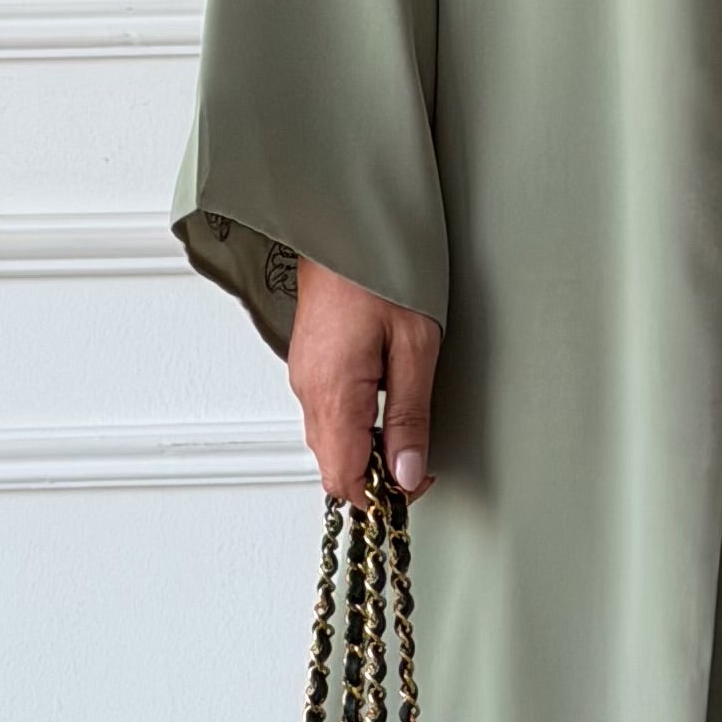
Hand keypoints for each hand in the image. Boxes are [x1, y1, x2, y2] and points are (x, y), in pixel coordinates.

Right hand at [287, 255, 441, 502]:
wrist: (342, 225)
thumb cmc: (379, 272)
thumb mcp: (415, 346)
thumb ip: (410, 416)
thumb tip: (407, 472)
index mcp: (334, 394)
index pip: (347, 479)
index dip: (383, 495)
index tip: (417, 481)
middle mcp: (309, 393)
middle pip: (333, 468)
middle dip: (374, 479)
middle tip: (416, 463)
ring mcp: (304, 379)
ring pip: (328, 444)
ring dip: (364, 454)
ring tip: (403, 437)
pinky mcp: (308, 365)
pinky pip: (326, 417)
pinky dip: (353, 429)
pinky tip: (381, 413)